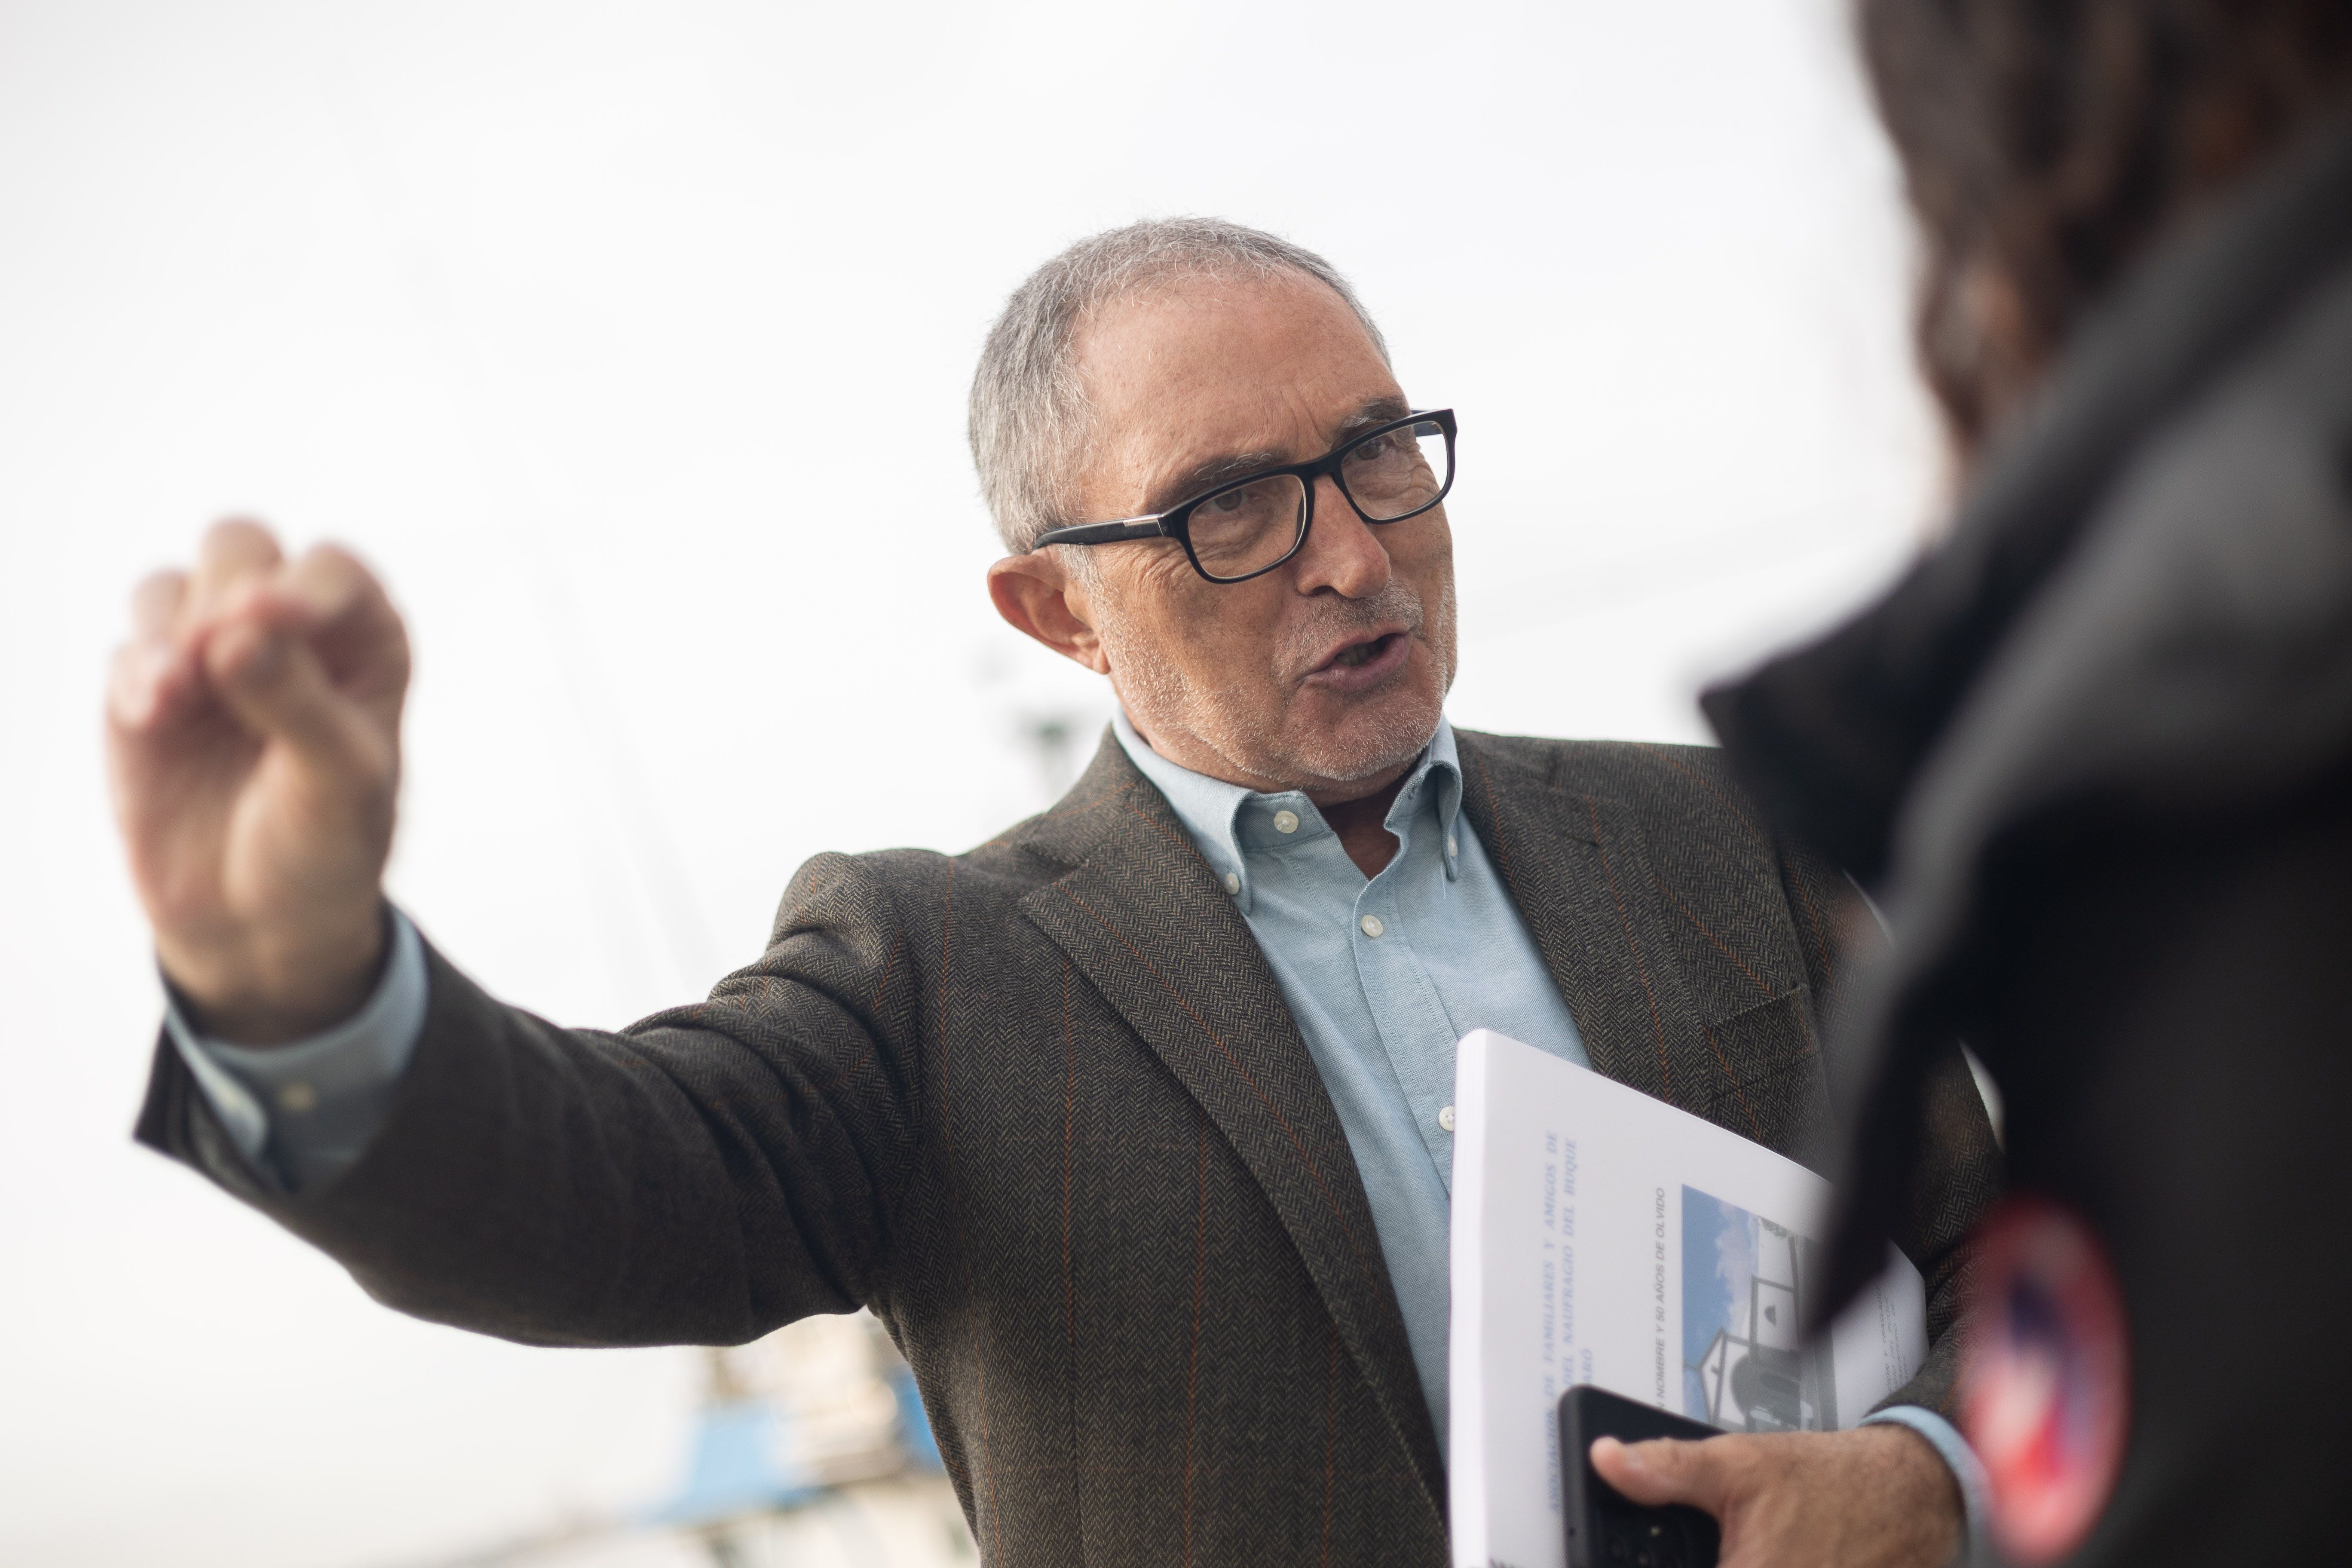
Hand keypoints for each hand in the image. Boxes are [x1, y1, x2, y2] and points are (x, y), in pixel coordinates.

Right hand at [106, 519, 409, 1042]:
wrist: (257, 922)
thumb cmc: (324, 845)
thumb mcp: (338, 784)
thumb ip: (299, 704)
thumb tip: (236, 633)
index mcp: (362, 641)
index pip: (333, 570)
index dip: (301, 585)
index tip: (269, 620)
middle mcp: (286, 631)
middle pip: (241, 546)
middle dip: (223, 588)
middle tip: (217, 650)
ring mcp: (210, 654)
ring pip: (173, 585)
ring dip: (169, 628)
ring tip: (176, 694)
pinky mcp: (149, 688)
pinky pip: (128, 649)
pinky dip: (136, 672)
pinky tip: (154, 714)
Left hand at [1591, 1425, 1960, 1567]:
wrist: (1906, 1494)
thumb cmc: (1830, 1480)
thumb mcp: (1738, 1463)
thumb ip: (1667, 1471)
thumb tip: (1607, 1461)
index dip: (1660, 1566)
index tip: (1654, 1557)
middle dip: (1688, 1561)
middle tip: (1721, 1544)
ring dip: (1731, 1562)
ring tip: (1742, 1548)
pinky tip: (1752, 1557)